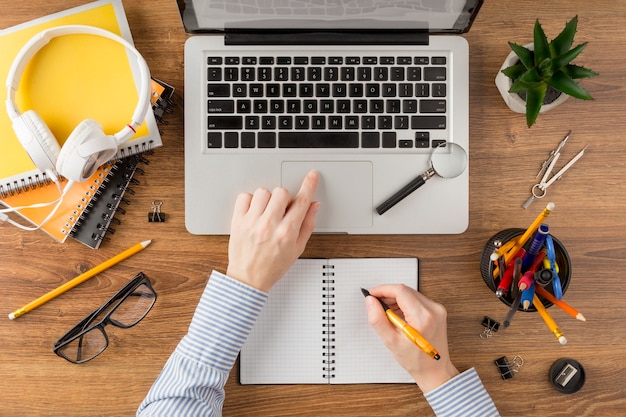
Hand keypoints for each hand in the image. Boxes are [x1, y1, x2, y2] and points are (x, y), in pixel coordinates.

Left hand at [226, 170, 319, 291]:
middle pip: (282, 192)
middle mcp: (269, 225)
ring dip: (268, 199)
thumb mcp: (297, 249)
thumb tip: (313, 206)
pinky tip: (254, 211)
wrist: (248, 279)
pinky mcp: (238, 221)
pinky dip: (250, 200)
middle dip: (285, 199)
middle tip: (282, 210)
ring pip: (264, 192)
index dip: (308, 185)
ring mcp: (252, 222)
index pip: (301, 202)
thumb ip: (307, 225)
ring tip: (267, 212)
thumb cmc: (272, 267)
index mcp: (286, 232)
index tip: (311, 176)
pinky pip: (245, 196)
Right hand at [365, 284, 458, 392]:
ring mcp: (437, 309)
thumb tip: (371, 302)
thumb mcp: (391, 342)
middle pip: (405, 291)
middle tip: (377, 305)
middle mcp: (433, 310)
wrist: (434, 370)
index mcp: (423, 317)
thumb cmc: (416, 360)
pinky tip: (399, 316)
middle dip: (389, 295)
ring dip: (397, 300)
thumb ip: (378, 319)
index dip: (383, 290)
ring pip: (411, 294)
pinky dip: (405, 304)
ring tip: (388, 314)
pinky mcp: (438, 311)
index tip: (372, 294)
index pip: (400, 291)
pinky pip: (417, 300)